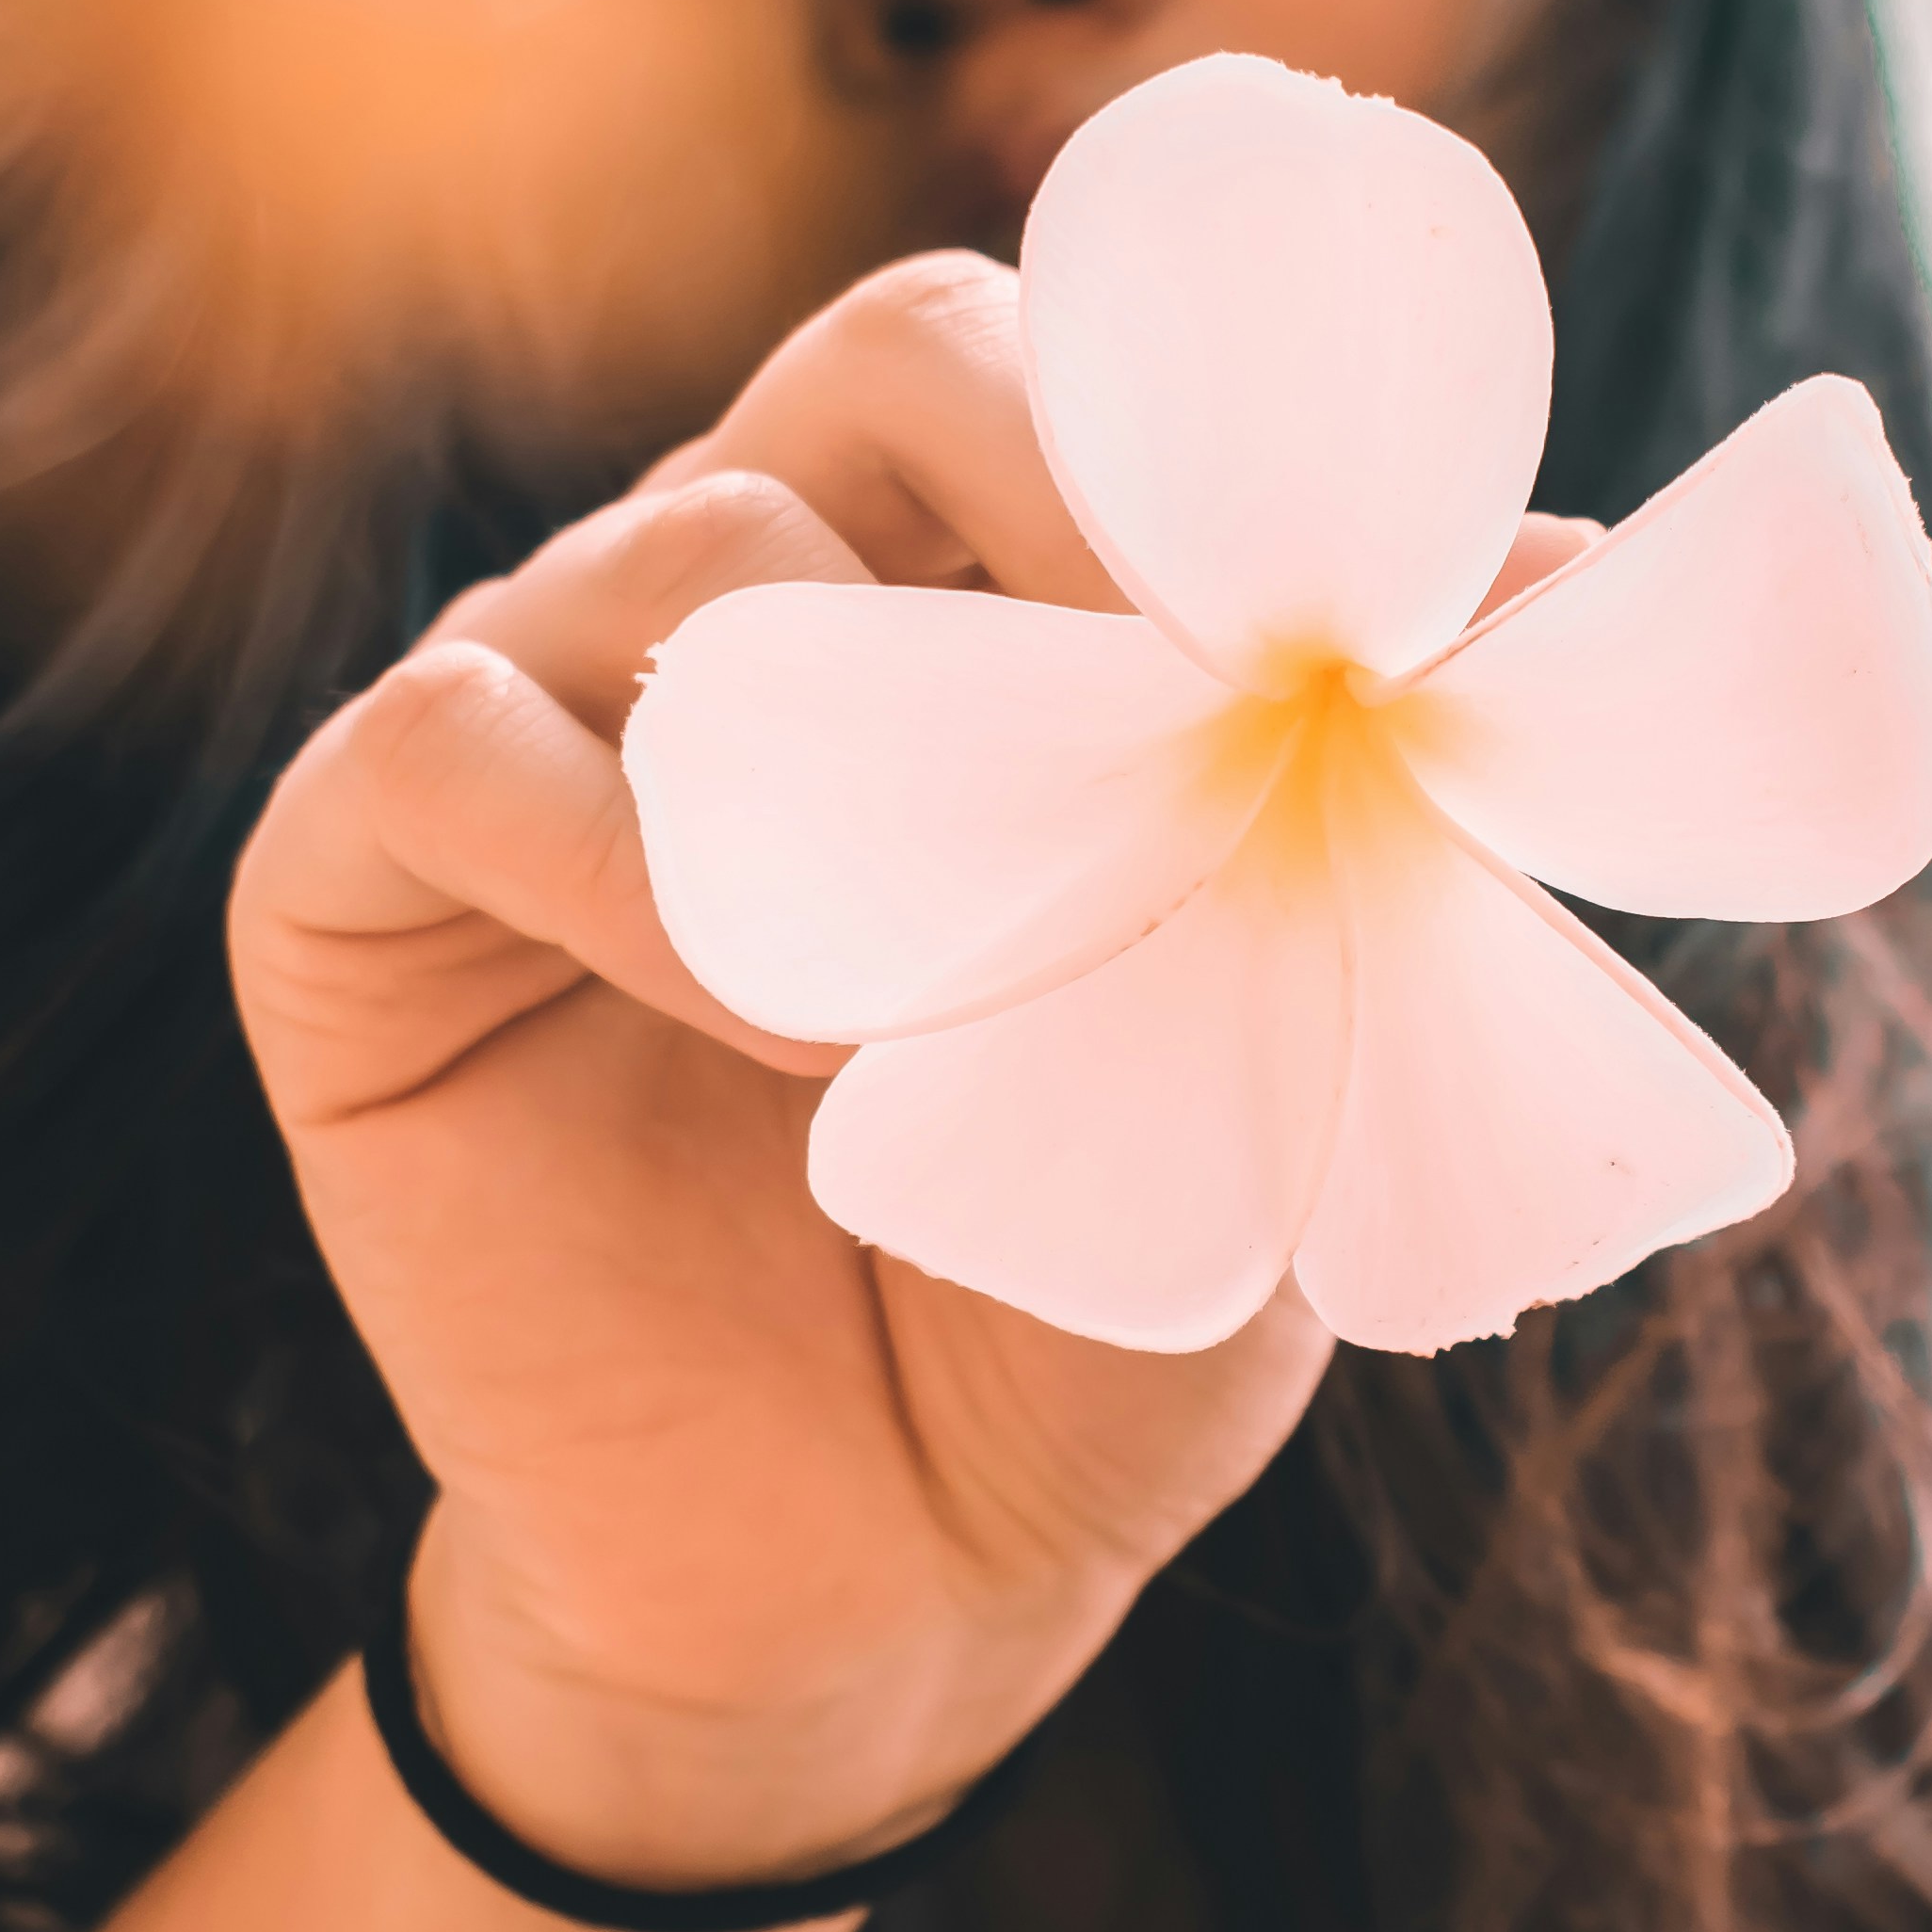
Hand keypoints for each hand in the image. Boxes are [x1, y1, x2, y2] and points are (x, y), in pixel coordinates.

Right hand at [230, 254, 1386, 1871]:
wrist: (887, 1578)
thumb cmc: (1091, 1283)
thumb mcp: (1295, 1048)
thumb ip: (1391, 818)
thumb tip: (1580, 568)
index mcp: (960, 587)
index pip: (1065, 365)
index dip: (1190, 442)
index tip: (1336, 623)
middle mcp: (744, 599)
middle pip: (886, 353)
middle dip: (1061, 493)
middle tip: (1176, 711)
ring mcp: (534, 714)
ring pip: (688, 550)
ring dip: (884, 758)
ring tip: (987, 990)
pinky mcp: (351, 886)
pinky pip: (458, 749)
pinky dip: (630, 870)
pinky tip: (779, 1035)